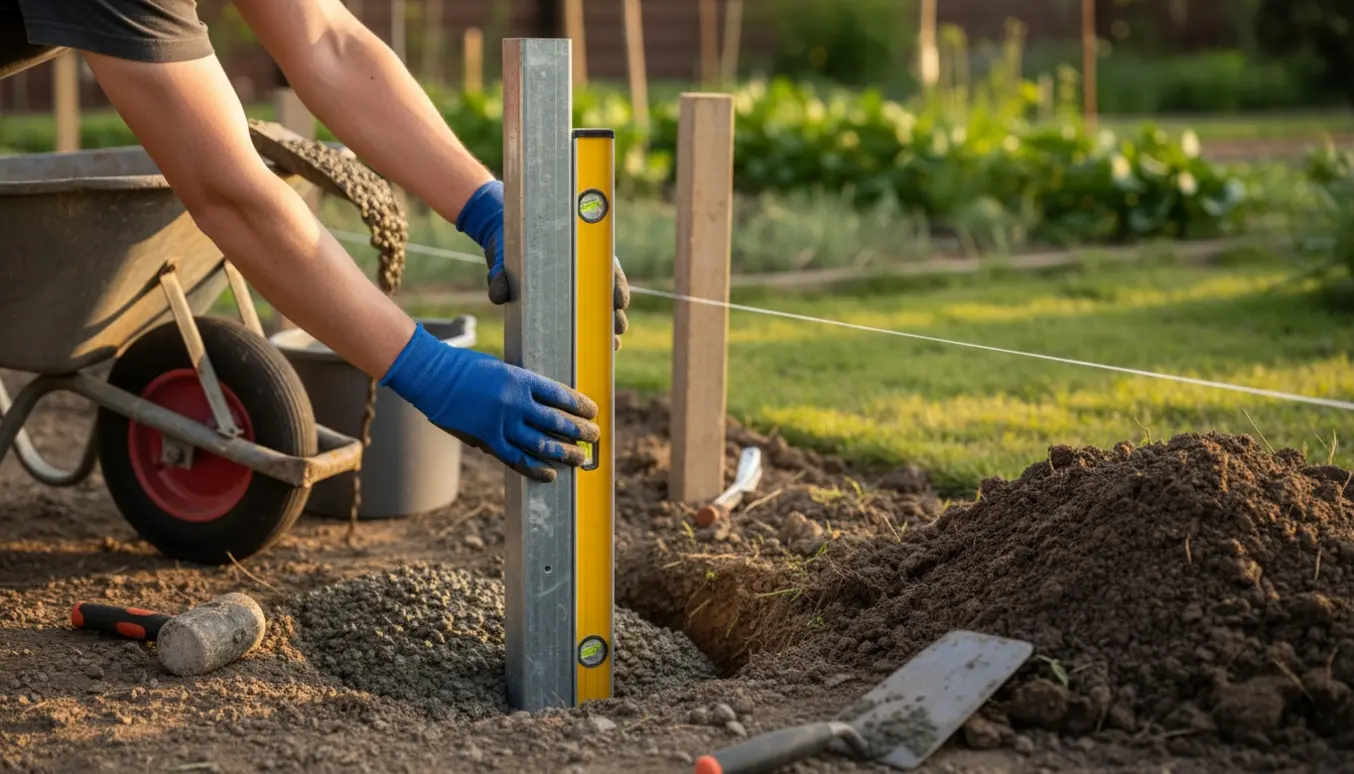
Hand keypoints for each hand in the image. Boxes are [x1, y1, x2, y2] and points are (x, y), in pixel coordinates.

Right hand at [381, 324, 599, 482]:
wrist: (432, 376)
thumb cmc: (463, 368)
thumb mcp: (499, 369)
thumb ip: (518, 387)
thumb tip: (537, 407)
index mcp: (522, 379)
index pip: (561, 394)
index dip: (580, 405)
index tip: (593, 412)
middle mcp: (517, 402)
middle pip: (557, 420)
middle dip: (580, 431)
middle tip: (594, 437)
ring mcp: (502, 422)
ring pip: (542, 443)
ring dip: (564, 452)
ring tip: (580, 458)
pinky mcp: (487, 439)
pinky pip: (517, 459)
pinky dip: (536, 468)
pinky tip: (551, 473)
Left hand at [457, 179, 630, 349]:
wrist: (503, 245)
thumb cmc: (509, 246)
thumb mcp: (503, 257)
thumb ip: (499, 275)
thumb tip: (499, 296)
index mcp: (579, 255)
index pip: (608, 269)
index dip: (617, 286)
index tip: (619, 302)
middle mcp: (583, 274)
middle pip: (609, 296)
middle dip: (616, 317)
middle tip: (617, 333)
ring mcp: (577, 292)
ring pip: (602, 311)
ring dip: (609, 330)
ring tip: (613, 346)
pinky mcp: (566, 309)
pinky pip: (584, 322)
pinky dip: (591, 336)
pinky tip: (595, 351)